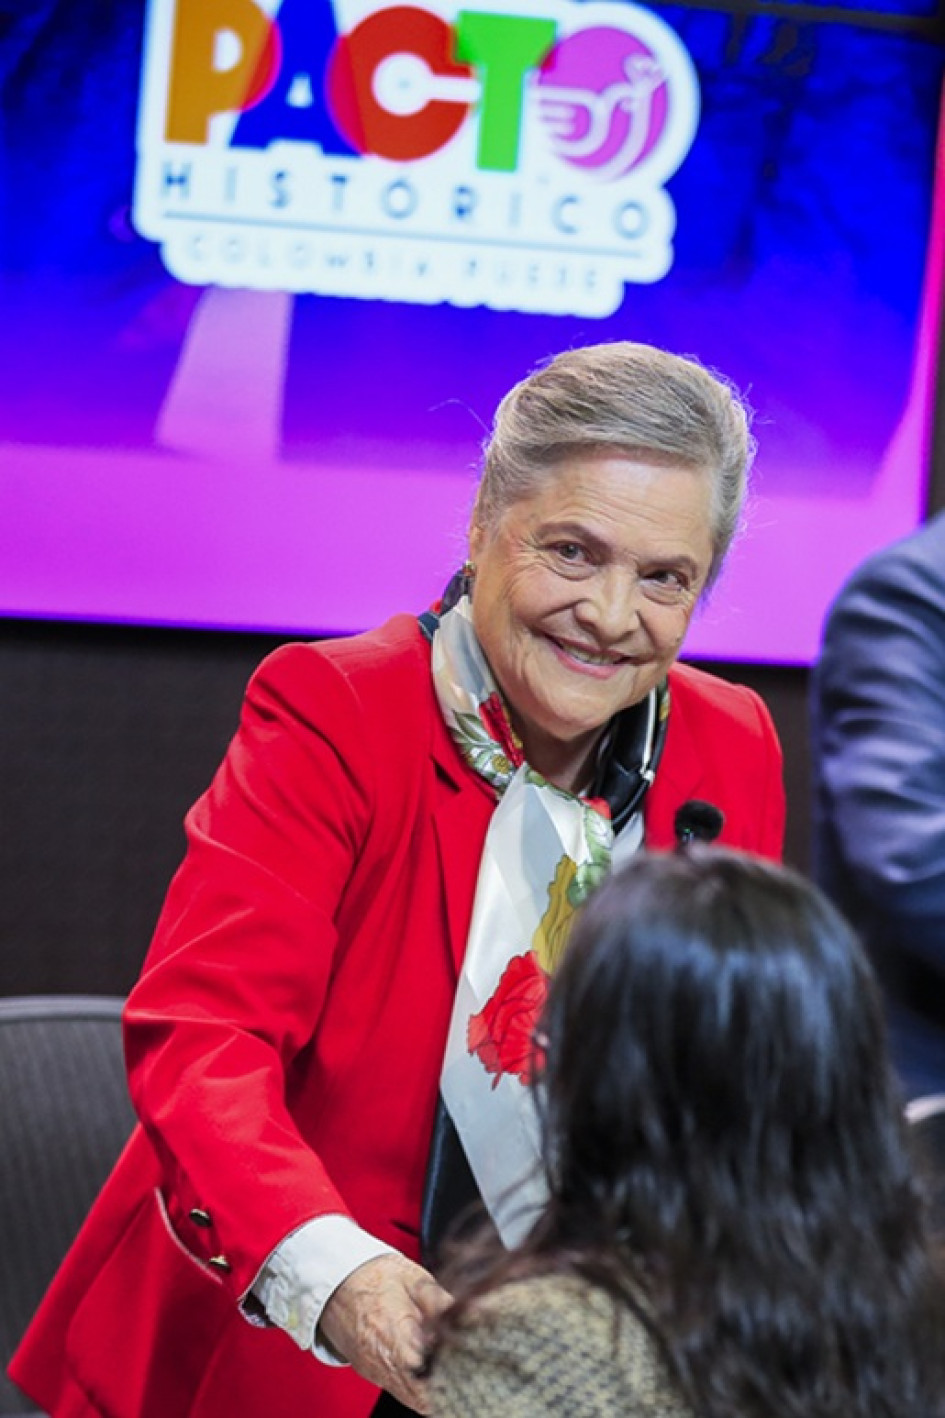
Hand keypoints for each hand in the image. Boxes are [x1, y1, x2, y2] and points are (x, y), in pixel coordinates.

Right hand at [318, 1253, 450, 1412]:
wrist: (337, 1277)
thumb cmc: (374, 1275)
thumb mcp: (413, 1278)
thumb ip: (441, 1302)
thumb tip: (473, 1314)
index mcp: (393, 1334)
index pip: (423, 1377)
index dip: (447, 1377)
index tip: (464, 1369)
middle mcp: (380, 1359)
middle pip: (418, 1396)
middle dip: (443, 1388)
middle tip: (461, 1371)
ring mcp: (373, 1369)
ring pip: (409, 1398)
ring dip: (429, 1390)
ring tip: (446, 1369)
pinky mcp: (369, 1371)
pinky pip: (397, 1389)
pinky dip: (415, 1386)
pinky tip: (427, 1368)